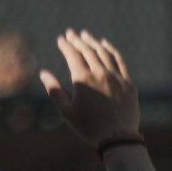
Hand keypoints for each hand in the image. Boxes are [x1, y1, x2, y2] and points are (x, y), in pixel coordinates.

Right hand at [39, 29, 138, 145]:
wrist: (117, 138)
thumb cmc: (89, 127)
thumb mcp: (67, 111)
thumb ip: (54, 91)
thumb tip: (43, 74)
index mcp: (83, 80)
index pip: (73, 56)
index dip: (66, 45)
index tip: (61, 39)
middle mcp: (100, 74)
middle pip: (88, 51)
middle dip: (78, 40)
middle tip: (71, 33)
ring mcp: (116, 77)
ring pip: (104, 53)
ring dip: (93, 42)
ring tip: (86, 35)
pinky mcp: (128, 83)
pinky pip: (119, 61)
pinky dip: (111, 50)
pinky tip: (105, 45)